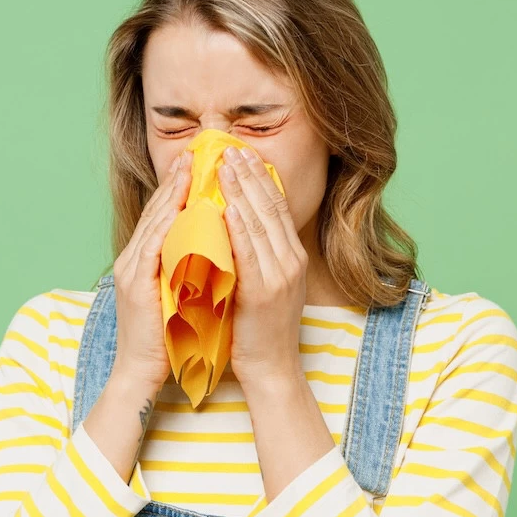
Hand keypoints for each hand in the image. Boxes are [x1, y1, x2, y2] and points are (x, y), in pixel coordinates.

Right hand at [110, 149, 192, 388]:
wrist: (142, 372)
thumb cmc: (165, 340)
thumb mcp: (178, 295)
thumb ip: (187, 269)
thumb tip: (211, 250)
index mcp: (142, 261)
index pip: (162, 217)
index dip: (177, 189)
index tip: (196, 165)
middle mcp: (132, 259)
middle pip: (155, 211)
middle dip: (174, 181)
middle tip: (193, 153)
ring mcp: (131, 269)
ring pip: (153, 222)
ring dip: (172, 193)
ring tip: (189, 168)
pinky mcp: (135, 283)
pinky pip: (153, 245)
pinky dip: (168, 223)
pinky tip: (183, 206)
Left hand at [217, 144, 308, 384]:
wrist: (271, 368)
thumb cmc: (258, 330)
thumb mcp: (263, 285)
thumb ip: (257, 257)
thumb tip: (237, 228)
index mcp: (291, 256)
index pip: (276, 207)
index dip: (260, 178)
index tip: (242, 154)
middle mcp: (291, 260)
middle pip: (271, 206)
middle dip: (250, 175)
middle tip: (230, 148)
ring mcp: (280, 274)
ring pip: (261, 223)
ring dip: (242, 190)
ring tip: (225, 165)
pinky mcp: (265, 291)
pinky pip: (251, 252)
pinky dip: (241, 227)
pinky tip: (230, 206)